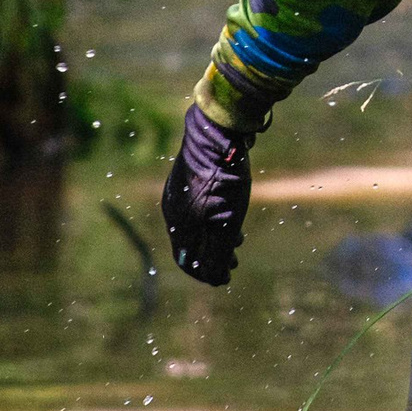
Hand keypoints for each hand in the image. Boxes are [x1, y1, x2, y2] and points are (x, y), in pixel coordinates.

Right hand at [162, 105, 253, 284]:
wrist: (219, 132)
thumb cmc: (225, 179)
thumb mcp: (227, 222)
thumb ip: (218, 252)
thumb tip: (214, 279)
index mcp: (179, 224)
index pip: (187, 260)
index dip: (206, 274)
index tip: (225, 279)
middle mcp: (173, 210)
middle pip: (191, 244)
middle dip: (213, 257)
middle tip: (234, 263)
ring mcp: (178, 193)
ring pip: (196, 226)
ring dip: (215, 238)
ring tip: (237, 242)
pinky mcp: (188, 179)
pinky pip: (197, 209)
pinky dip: (212, 221)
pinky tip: (230, 216)